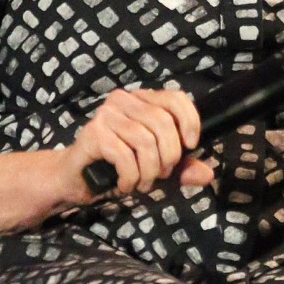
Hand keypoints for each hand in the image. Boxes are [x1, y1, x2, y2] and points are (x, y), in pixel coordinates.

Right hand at [60, 87, 214, 198]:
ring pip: (145, 142)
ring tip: (142, 184)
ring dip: (149, 172)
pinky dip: (130, 177)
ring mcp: (106, 114)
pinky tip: (125, 184)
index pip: (175, 98)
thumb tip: (207, 173)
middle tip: (160, 175)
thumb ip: (181, 168)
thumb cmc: (116, 167)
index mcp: (141, 100)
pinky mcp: (93, 133)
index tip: (190, 146)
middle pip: (163, 123)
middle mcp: (124, 100)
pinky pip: (124, 156)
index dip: (189, 121)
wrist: (75, 178)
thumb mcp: (156, 167)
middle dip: (168, 156)